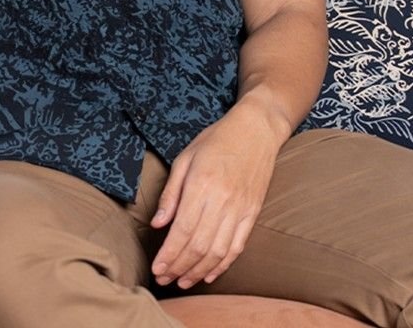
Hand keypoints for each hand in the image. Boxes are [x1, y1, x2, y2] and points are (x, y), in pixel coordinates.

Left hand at [149, 104, 281, 289]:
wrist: (256, 130)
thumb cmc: (216, 140)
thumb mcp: (185, 158)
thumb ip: (171, 193)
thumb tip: (157, 224)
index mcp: (202, 184)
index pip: (183, 229)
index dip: (169, 254)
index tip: (156, 268)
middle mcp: (223, 200)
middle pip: (199, 245)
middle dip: (179, 267)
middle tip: (163, 279)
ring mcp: (241, 209)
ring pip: (218, 251)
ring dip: (198, 271)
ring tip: (181, 282)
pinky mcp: (253, 213)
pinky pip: (237, 246)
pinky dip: (223, 265)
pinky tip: (209, 274)